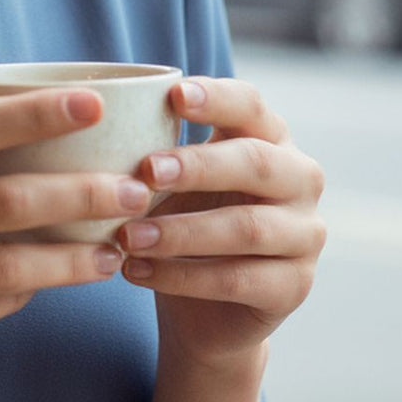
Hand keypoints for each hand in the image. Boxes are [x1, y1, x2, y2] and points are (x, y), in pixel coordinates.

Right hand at [0, 87, 152, 401]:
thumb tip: (4, 140)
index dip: (34, 114)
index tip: (94, 105)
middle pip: (1, 198)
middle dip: (79, 193)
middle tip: (134, 189)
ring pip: (3, 264)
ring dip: (68, 258)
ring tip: (114, 250)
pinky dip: (20, 295)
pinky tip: (52, 283)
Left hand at [117, 76, 325, 370]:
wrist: (206, 307)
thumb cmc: (183, 216)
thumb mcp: (172, 178)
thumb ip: (154, 149)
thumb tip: (95, 123)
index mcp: (270, 136)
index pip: (251, 105)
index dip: (216, 98)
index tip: (173, 95)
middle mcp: (300, 180)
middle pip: (256, 163)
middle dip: (197, 166)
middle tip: (146, 171)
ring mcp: (305, 235)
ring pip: (247, 228)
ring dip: (180, 232)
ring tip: (127, 236)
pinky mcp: (295, 287)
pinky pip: (238, 280)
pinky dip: (182, 276)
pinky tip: (136, 269)